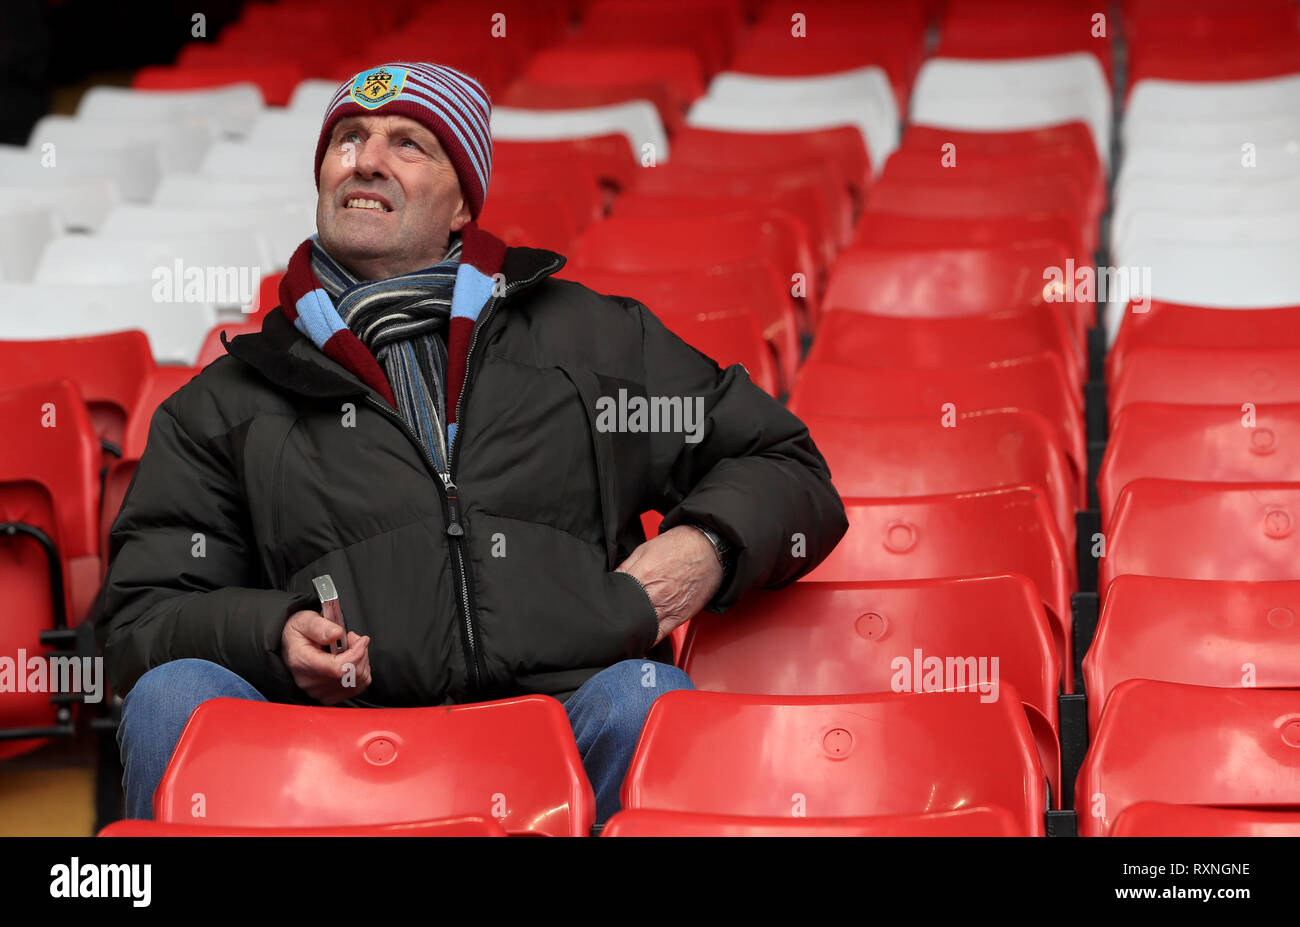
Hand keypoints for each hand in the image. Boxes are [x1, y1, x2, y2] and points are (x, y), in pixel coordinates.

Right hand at [281, 609, 371, 704]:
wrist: (290, 646)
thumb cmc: (298, 633)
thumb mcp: (304, 620)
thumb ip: (319, 626)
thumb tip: (336, 633)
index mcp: (302, 662)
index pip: (337, 669)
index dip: (356, 654)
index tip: (360, 640)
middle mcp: (309, 681)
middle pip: (350, 676)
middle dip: (360, 654)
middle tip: (353, 639)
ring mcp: (319, 692)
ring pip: (357, 682)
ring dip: (361, 662)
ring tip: (351, 648)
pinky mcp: (328, 697)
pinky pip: (356, 688)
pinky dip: (360, 672)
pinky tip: (352, 660)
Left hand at [615, 525, 723, 645]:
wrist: (710, 549)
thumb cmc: (680, 546)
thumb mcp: (645, 549)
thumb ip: (626, 567)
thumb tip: (611, 581)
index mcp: (643, 575)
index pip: (615, 595)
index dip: (607, 601)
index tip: (604, 604)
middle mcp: (655, 595)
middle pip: (626, 615)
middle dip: (617, 617)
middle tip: (611, 619)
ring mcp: (668, 608)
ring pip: (641, 630)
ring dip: (630, 632)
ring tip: (622, 632)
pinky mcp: (679, 617)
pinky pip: (659, 636)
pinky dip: (647, 641)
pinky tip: (639, 641)